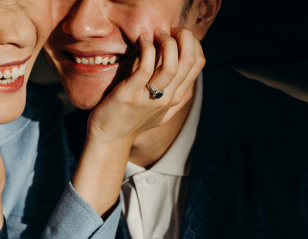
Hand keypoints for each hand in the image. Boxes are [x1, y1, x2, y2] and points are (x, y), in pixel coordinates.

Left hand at [72, 28, 204, 215]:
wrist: (109, 139)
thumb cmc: (130, 122)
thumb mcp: (159, 113)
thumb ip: (173, 100)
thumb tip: (185, 87)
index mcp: (175, 97)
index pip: (198, 63)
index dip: (193, 42)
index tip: (177, 35)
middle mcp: (167, 97)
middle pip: (189, 61)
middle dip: (183, 37)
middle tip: (168, 30)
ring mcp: (150, 97)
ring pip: (171, 65)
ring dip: (166, 43)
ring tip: (155, 34)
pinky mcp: (131, 95)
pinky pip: (145, 68)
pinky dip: (146, 49)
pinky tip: (141, 41)